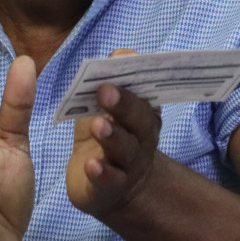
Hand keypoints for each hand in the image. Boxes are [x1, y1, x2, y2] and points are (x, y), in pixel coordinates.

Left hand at [67, 50, 163, 220]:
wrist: (110, 187)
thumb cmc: (108, 136)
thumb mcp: (108, 107)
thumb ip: (113, 79)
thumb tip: (120, 52)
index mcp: (145, 114)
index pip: (148, 93)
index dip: (140, 77)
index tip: (123, 59)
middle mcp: (143, 139)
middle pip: (140, 121)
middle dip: (124, 104)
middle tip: (106, 90)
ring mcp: (130, 166)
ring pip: (125, 150)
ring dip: (113, 136)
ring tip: (100, 125)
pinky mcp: (111, 188)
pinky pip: (110, 180)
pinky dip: (102, 172)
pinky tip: (91, 165)